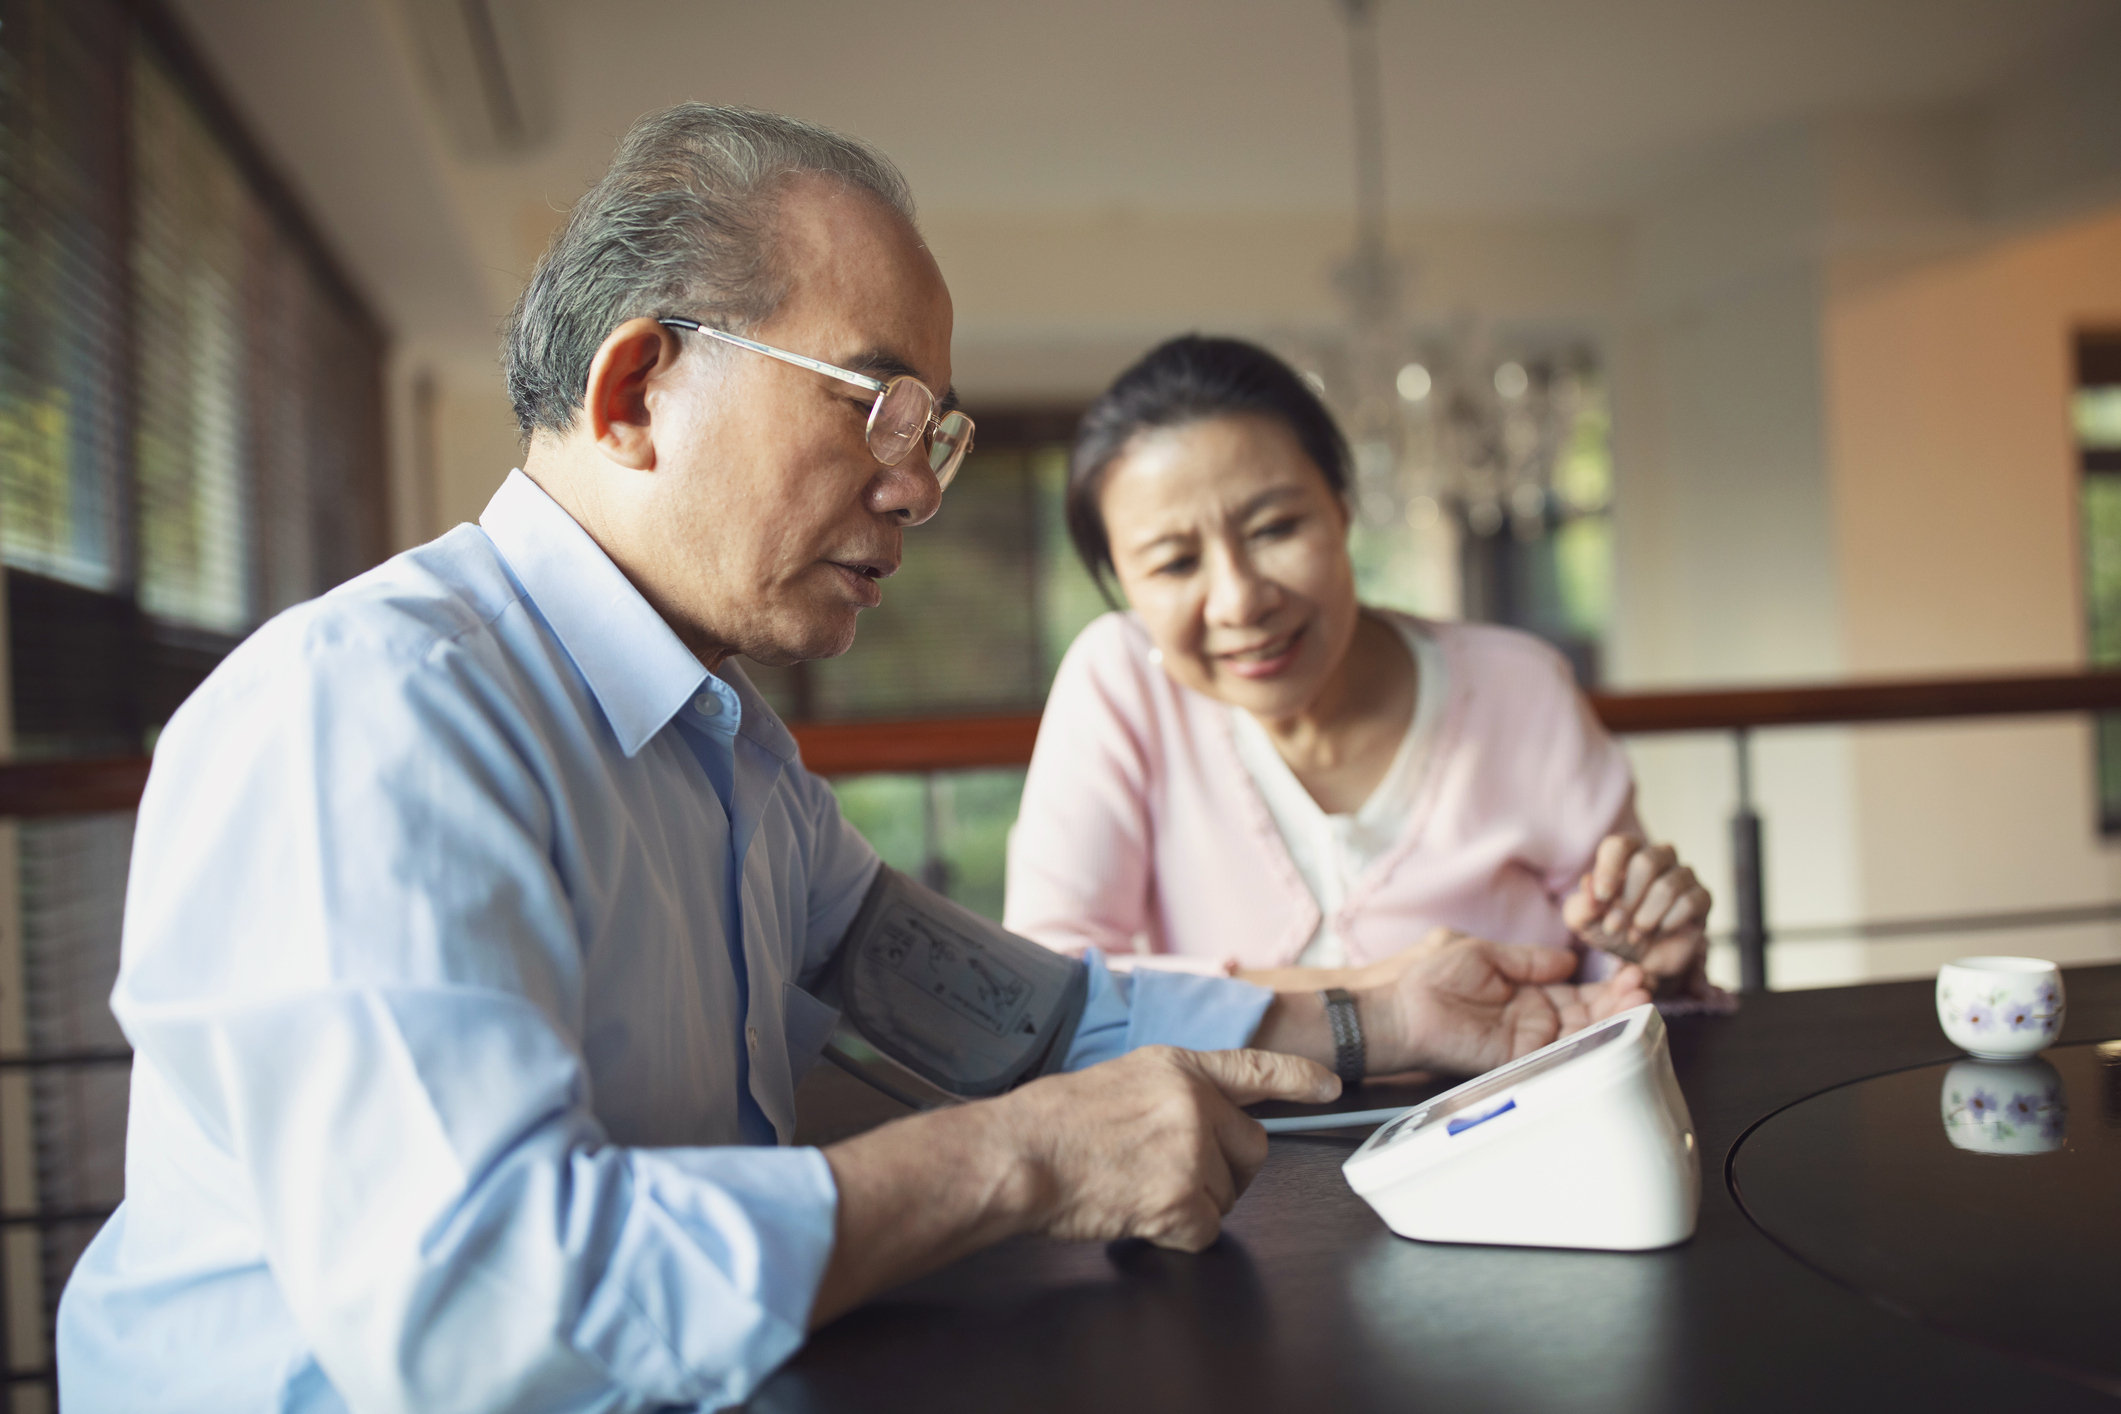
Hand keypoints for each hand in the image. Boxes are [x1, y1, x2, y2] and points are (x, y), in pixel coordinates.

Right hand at [996, 1046, 1338, 1251]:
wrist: (1019, 1155)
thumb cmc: (1052, 1125)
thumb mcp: (1120, 1082)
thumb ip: (1169, 1096)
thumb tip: (1198, 1126)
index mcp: (1177, 1068)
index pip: (1255, 1069)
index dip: (1298, 1078)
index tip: (1329, 1085)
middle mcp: (1194, 1103)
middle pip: (1251, 1152)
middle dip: (1225, 1174)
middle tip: (1173, 1180)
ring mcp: (1191, 1149)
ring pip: (1226, 1197)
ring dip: (1190, 1206)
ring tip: (1135, 1189)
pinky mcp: (1182, 1196)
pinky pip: (1205, 1232)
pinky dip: (1175, 1235)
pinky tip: (1135, 1213)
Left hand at [1361, 931, 1650, 1075]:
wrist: (1396, 1006)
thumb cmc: (1428, 975)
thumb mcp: (1484, 955)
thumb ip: (1527, 961)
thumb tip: (1566, 959)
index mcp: (1524, 991)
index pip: (1575, 991)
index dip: (1603, 984)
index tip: (1628, 971)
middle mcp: (1530, 1018)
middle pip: (1586, 1014)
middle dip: (1617, 1000)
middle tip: (1642, 984)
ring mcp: (1525, 1039)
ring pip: (1579, 1033)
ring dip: (1610, 1018)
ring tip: (1639, 997)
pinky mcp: (1515, 1058)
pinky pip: (1557, 1054)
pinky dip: (1585, 1042)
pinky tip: (1610, 1026)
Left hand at [1562, 835, 1710, 982]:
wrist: (1641, 959)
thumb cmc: (1612, 929)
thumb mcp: (1585, 921)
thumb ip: (1582, 904)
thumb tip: (1589, 884)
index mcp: (1627, 854)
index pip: (1620, 845)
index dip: (1609, 870)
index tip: (1602, 898)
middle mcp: (1658, 857)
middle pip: (1646, 862)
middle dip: (1627, 901)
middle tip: (1615, 926)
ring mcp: (1683, 875)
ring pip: (1668, 886)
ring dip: (1646, 916)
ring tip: (1636, 933)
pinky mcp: (1702, 897)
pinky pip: (1690, 902)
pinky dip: (1669, 922)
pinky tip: (1661, 930)